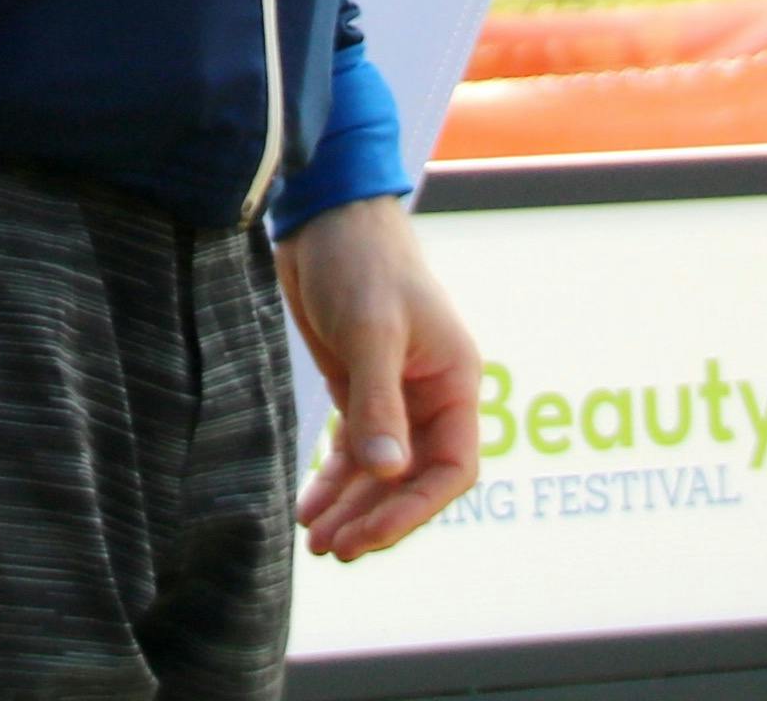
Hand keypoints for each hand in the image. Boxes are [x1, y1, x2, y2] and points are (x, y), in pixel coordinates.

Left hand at [276, 197, 479, 559]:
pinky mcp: (359, 387)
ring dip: (352, 506)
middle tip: (333, 550)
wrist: (325, 215)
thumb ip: (378, 402)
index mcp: (455, 384)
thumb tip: (386, 472)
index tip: (370, 536)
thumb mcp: (372, 330)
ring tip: (315, 543)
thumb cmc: (363, 262)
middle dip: (376, 517)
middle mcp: (431, 397)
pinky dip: (335, 479)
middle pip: (412, 479)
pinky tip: (310, 505)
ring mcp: (395, 395)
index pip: (451, 469)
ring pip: (380, 470)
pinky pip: (355, 449)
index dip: (415, 509)